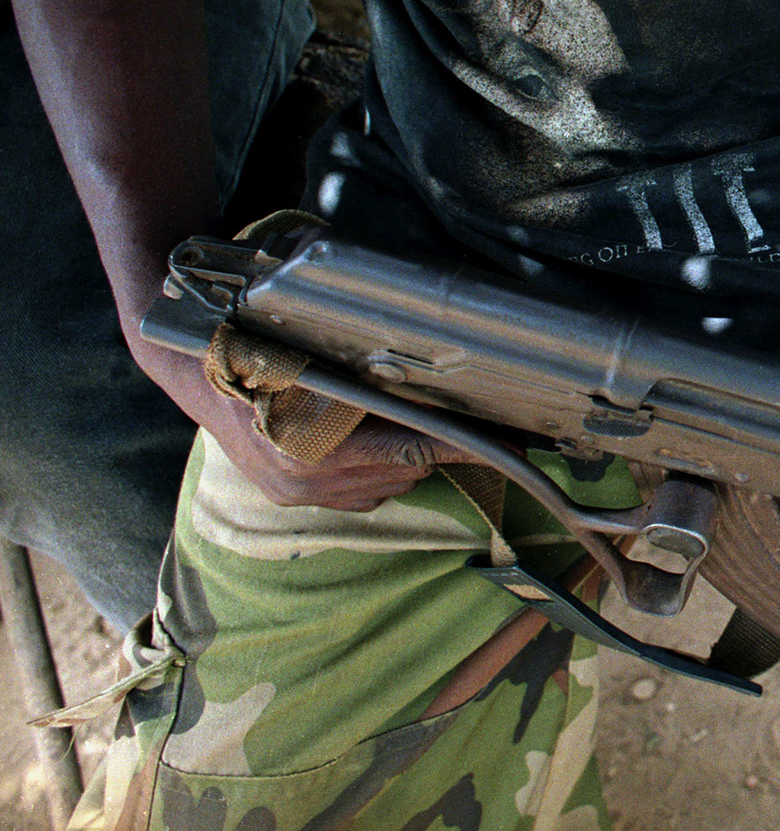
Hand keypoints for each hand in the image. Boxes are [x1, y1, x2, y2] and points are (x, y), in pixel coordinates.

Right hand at [130, 328, 461, 512]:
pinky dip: (373, 471)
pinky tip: (362, 440)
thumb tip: (430, 350)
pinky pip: (359, 494)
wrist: (196, 373)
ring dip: (400, 458)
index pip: (414, 448)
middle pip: (406, 470)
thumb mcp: (322, 349)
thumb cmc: (262, 349)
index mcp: (318, 442)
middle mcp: (311, 479)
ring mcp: (301, 496)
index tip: (511, 445)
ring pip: (386, 485)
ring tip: (391, 421)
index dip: (465, 446)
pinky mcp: (291, 501)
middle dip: (433, 444)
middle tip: (458, 418)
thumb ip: (372, 360)